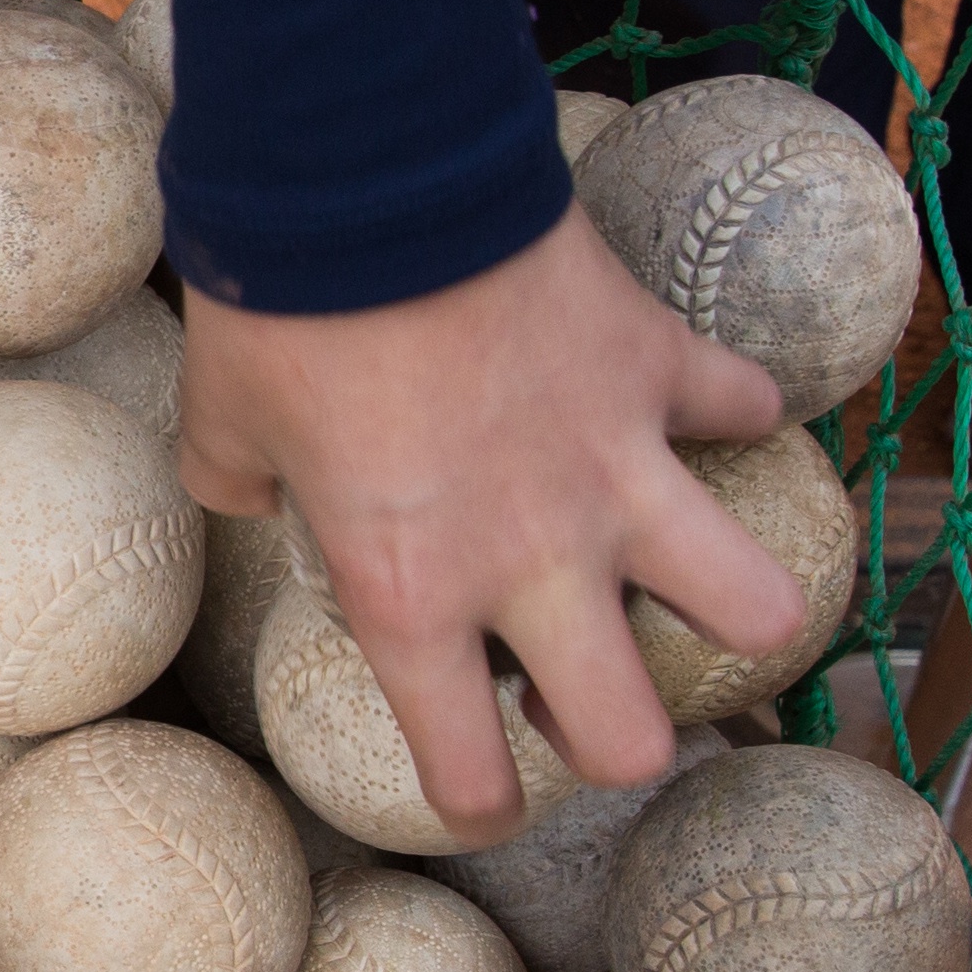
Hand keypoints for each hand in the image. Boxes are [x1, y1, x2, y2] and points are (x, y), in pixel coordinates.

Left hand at [178, 204, 806, 846]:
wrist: (365, 167)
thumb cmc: (276, 307)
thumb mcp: (220, 426)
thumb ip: (243, 489)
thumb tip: (258, 497)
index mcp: (414, 598)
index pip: (469, 774)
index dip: (477, 803)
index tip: (479, 789)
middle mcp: (531, 561)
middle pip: (633, 736)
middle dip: (617, 740)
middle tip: (574, 691)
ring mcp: (615, 469)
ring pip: (751, 608)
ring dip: (734, 615)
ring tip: (691, 594)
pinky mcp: (660, 365)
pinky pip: (741, 404)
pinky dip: (734, 411)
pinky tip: (704, 406)